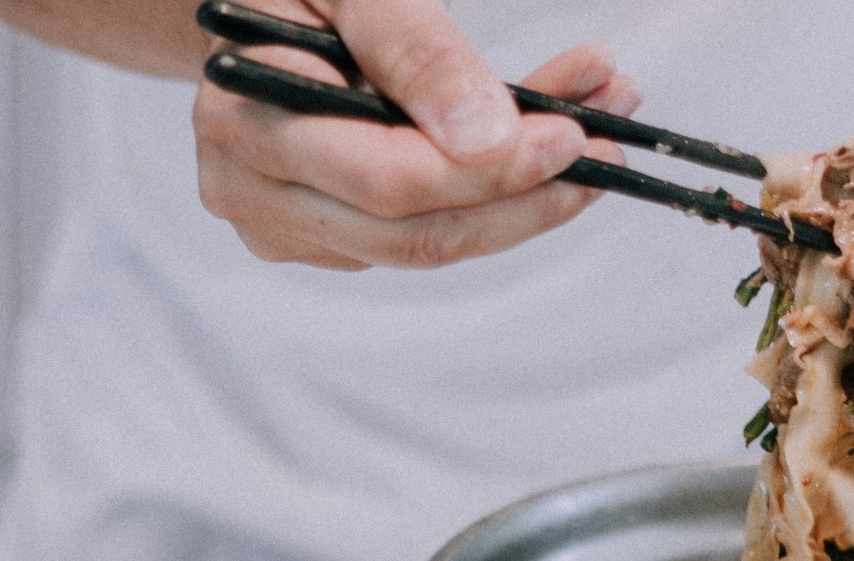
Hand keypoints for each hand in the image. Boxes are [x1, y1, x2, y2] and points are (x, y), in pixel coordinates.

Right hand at [192, 0, 640, 269]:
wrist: (255, 4)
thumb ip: (415, 48)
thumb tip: (487, 138)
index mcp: (247, 116)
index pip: (387, 178)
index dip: (490, 171)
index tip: (572, 137)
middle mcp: (249, 186)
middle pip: (414, 232)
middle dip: (524, 196)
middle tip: (606, 151)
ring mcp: (281, 222)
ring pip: (426, 244)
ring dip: (522, 199)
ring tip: (592, 133)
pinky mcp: (319, 236)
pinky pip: (418, 234)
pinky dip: (488, 197)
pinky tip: (536, 143)